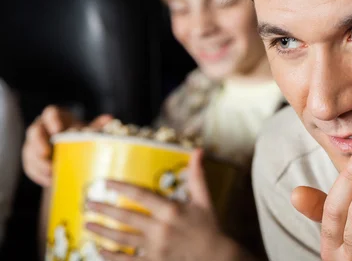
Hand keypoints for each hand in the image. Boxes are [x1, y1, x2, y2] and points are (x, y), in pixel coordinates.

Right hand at [22, 105, 111, 186]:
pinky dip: (39, 175)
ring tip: (52, 173)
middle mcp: (41, 128)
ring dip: (39, 163)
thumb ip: (96, 125)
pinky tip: (50, 181)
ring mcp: (33, 144)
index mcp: (55, 117)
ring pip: (30, 152)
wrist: (70, 150)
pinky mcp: (31, 159)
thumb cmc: (78, 136)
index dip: (52, 121)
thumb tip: (110, 119)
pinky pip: (30, 167)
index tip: (58, 131)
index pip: (50, 113)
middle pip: (34, 132)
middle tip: (47, 155)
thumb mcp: (86, 131)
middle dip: (38, 144)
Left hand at [86, 149, 243, 260]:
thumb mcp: (204, 200)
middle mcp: (160, 229)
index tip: (105, 183)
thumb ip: (197, 175)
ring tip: (87, 224)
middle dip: (104, 210)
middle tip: (88, 203)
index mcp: (171, 210)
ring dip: (102, 232)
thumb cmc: (209, 227)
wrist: (216, 257)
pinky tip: (100, 250)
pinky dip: (111, 256)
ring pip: (121, 239)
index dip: (121, 188)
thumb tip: (198, 150)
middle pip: (125, 217)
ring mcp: (154, 249)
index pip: (140, 195)